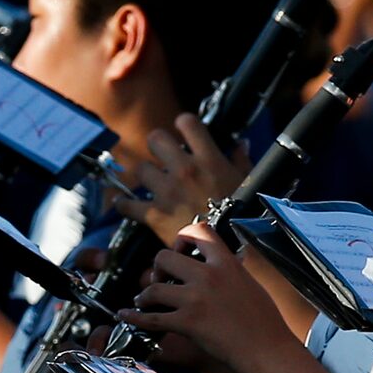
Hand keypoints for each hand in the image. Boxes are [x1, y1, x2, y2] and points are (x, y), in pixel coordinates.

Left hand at [118, 116, 246, 242]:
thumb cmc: (243, 217)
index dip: (183, 123)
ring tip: (150, 182)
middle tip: (162, 155)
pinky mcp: (154, 215)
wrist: (232, 250)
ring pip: (141, 169)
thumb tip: (240, 145)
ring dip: (146, 175)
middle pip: (155, 139)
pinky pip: (127, 204)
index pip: (187, 122)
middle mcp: (184, 170)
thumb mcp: (249, 184)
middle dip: (157, 145)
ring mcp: (167, 192)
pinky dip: (123, 203)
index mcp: (208, 159)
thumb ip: (241, 161)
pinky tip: (124, 202)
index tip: (182, 129)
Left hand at [135, 224, 290, 372]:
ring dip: (145, 294)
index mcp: (226, 263)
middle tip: (162, 279)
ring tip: (145, 300)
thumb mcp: (250, 282)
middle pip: (165, 256)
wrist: (266, 350)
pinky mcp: (188, 323)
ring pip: (153, 288)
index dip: (183, 237)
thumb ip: (231, 268)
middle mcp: (209, 276)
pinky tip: (127, 315)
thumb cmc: (263, 321)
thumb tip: (224, 259)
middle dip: (158, 267)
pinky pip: (151, 318)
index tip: (180, 249)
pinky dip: (134, 317)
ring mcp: (196, 300)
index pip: (199, 230)